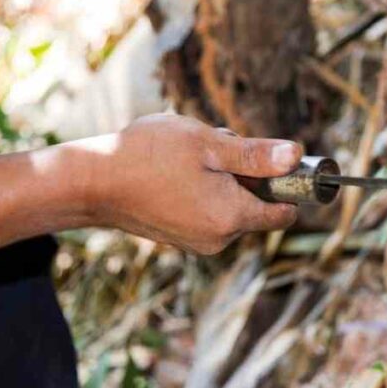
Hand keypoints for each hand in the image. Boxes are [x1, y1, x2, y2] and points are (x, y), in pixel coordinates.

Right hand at [75, 114, 301, 253]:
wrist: (90, 182)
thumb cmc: (147, 156)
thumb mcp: (209, 145)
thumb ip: (256, 156)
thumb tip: (296, 156)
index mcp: (232, 218)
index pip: (284, 212)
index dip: (288, 184)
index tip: (273, 160)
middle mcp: (219, 239)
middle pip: (256, 204)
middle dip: (244, 175)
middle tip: (213, 149)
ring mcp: (197, 242)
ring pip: (230, 205)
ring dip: (221, 180)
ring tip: (187, 159)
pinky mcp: (180, 238)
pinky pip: (208, 211)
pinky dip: (202, 190)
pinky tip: (174, 173)